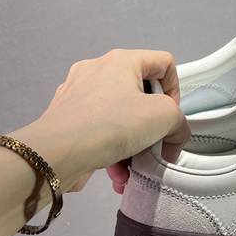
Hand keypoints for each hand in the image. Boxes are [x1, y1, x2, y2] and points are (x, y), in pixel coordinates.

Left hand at [16, 49, 189, 194]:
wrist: (56, 153)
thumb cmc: (113, 125)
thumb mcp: (163, 117)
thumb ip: (179, 123)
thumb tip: (172, 140)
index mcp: (121, 60)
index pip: (164, 63)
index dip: (175, 90)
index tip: (170, 117)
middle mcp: (96, 70)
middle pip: (140, 94)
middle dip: (152, 125)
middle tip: (155, 146)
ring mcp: (77, 93)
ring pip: (120, 116)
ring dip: (133, 145)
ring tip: (134, 168)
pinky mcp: (65, 118)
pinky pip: (99, 131)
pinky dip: (112, 151)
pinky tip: (116, 175)